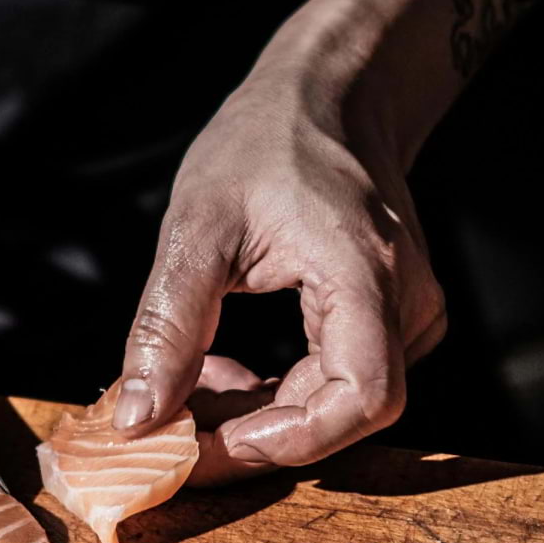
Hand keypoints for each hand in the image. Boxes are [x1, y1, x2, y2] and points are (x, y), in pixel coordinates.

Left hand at [113, 40, 447, 484]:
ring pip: (336, 405)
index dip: (289, 440)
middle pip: (345, 414)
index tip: (212, 446)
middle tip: (175, 432)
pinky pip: (337, 382)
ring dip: (258, 414)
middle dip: (255, 435)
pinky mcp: (390, 320)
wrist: (329, 96)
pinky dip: (276, 392)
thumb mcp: (196, 226)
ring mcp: (406, 313)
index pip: (362, 398)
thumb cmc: (266, 142)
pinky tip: (223, 369)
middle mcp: (405, 302)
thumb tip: (137, 420)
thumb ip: (167, 327)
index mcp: (366, 274)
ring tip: (189, 388)